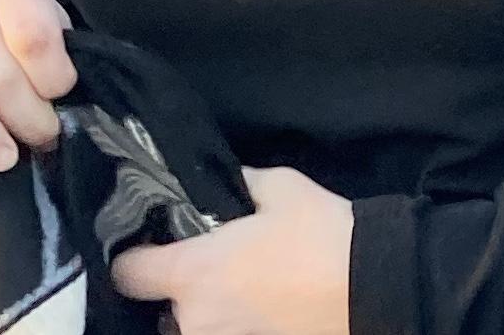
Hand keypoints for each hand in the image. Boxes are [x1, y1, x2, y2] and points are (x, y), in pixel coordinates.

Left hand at [111, 165, 352, 334]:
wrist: (375, 288)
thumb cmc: (321, 233)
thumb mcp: (276, 187)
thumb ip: (233, 185)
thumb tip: (216, 183)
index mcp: (193, 273)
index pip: (128, 275)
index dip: (134, 258)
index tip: (149, 246)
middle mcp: (197, 320)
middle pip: (165, 308)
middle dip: (183, 288)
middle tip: (214, 263)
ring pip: (197, 329)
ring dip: (211, 312)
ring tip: (244, 288)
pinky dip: (239, 325)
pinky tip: (264, 308)